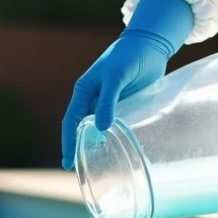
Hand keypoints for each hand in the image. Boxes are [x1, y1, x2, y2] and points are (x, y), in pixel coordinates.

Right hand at [62, 0, 193, 168]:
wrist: (150, 46)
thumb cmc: (128, 57)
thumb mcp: (116, 77)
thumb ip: (108, 101)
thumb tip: (99, 128)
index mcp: (83, 91)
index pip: (71, 121)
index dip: (67, 142)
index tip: (68, 162)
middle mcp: (92, 100)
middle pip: (82, 129)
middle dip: (79, 148)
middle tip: (81, 171)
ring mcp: (108, 105)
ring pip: (98, 130)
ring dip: (96, 146)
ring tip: (98, 167)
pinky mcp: (124, 107)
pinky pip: (116, 126)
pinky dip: (113, 139)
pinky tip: (117, 151)